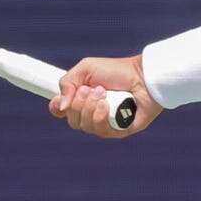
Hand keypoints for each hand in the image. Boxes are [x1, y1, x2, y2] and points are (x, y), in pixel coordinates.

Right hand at [48, 55, 162, 138]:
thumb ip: (67, 82)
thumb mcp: (86, 68)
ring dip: (90, 108)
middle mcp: (92, 114)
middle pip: (72, 121)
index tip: (61, 100)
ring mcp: (105, 124)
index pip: (61, 112)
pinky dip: (100, 117)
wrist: (142, 76)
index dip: (57, 109)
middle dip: (78, 104)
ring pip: (84, 126)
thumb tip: (61, 106)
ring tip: (103, 93)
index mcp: (82, 100)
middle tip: (91, 89)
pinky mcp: (118, 131)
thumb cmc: (117, 71)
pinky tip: (106, 105)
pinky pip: (101, 132)